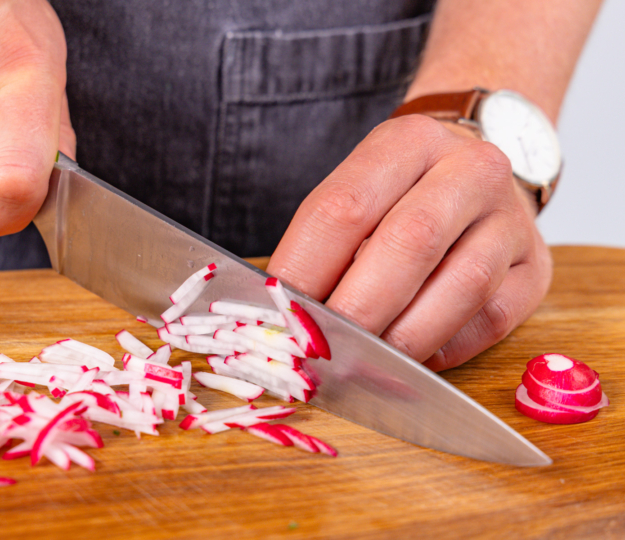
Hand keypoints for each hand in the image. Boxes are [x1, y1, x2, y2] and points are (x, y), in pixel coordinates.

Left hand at [266, 115, 551, 370]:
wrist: (473, 172)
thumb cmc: (400, 193)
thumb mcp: (359, 191)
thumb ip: (325, 243)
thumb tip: (286, 312)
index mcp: (408, 142)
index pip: (345, 207)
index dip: (305, 267)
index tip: (279, 312)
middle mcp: (470, 170)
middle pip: (409, 243)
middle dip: (356, 309)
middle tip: (320, 348)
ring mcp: (511, 218)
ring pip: (462, 285)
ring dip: (404, 336)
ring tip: (362, 363)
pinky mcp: (535, 267)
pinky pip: (491, 319)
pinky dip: (444, 347)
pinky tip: (410, 358)